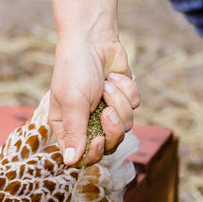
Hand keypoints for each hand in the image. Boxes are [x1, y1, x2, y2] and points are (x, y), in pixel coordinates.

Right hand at [49, 35, 137, 166]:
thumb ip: (74, 133)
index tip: (98, 140)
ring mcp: (107, 110)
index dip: (93, 153)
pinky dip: (126, 90)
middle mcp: (87, 122)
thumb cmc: (75, 69)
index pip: (82, 155)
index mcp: (68, 126)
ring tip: (107, 85)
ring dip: (119, 102)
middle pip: (109, 145)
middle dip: (113, 128)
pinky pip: (134, 106)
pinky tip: (113, 77)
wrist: (93, 38)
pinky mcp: (124, 98)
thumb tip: (70, 162)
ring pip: (126, 126)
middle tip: (107, 111)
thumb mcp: (72, 102)